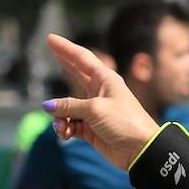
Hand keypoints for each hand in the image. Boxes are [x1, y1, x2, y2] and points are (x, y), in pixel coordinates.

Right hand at [43, 34, 157, 169]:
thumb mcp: (94, 109)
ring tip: (63, 126)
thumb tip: (48, 107)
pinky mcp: (91, 128)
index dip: (65, 48)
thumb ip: (68, 106)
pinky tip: (66, 134)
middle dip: (63, 64)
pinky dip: (64, 128)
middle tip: (50, 50)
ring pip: (66, 106)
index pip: (82, 58)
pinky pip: (69, 124)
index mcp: (105, 80)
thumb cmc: (124, 122)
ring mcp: (95, 110)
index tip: (50, 38)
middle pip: (76, 74)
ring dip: (60, 116)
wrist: (141, 150)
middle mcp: (99, 92)